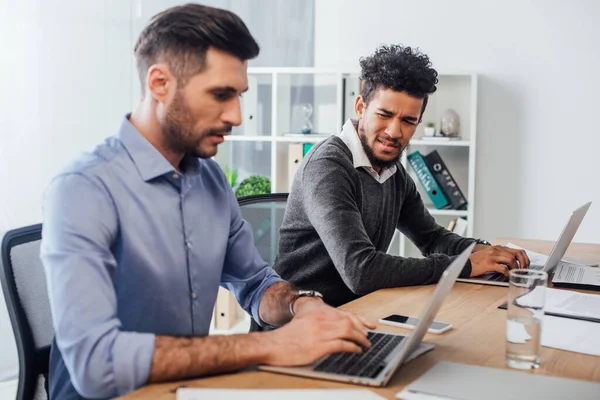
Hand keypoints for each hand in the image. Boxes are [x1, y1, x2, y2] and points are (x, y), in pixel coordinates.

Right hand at [261, 305, 375, 366]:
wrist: (273, 345)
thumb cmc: (287, 337)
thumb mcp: (304, 322)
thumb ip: (319, 321)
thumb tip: (336, 328)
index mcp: (317, 313)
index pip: (345, 314)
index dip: (359, 320)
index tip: (368, 327)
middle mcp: (320, 320)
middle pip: (349, 322)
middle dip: (361, 331)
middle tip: (367, 339)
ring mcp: (320, 332)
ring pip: (348, 332)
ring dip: (360, 340)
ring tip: (364, 346)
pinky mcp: (319, 346)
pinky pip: (342, 345)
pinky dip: (352, 348)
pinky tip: (355, 351)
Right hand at [469, 245, 529, 276]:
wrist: (464, 263)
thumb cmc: (476, 261)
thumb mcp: (489, 255)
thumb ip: (500, 256)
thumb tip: (513, 263)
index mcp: (497, 248)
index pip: (517, 250)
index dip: (524, 259)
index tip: (526, 266)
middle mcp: (496, 250)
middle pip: (517, 254)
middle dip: (524, 263)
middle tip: (524, 271)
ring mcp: (492, 256)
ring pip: (511, 260)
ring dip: (516, 268)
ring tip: (516, 274)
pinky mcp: (489, 264)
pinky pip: (503, 268)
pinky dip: (507, 273)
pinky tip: (507, 277)